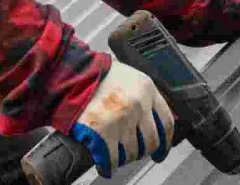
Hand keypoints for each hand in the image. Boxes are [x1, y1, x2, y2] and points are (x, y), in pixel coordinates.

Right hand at [70, 60, 174, 177]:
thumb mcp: (131, 78)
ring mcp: (122, 120)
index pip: (166, 123)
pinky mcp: (103, 132)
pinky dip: (108, 165)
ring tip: (117, 154)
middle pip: (151, 141)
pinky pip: (112, 159)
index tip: (161, 151)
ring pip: (133, 152)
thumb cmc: (99, 75)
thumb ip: (145, 96)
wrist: (73, 74)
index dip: (165, 142)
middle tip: (136, 153)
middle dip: (144, 151)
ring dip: (125, 157)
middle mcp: (138, 105)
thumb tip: (155, 120)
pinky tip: (106, 165)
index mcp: (147, 90)